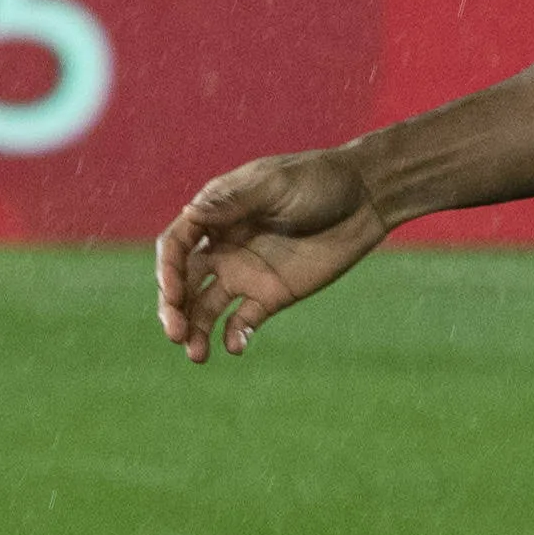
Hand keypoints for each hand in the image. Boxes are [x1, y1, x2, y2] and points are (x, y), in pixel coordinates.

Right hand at [155, 148, 389, 362]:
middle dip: (172, 308)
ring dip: (195, 330)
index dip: (167, 270)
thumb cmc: (319, 180)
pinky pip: (243, 321)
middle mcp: (222, 247)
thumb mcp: (274, 186)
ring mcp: (245, 273)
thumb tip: (188, 213)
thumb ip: (233, 202)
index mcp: (216, 214)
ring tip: (197, 355)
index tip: (173, 294)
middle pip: (182, 282)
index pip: (176, 246)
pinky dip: (234, 336)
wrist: (366, 198)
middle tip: (175, 334)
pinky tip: (236, 347)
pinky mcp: (270, 296)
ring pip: (205, 307)